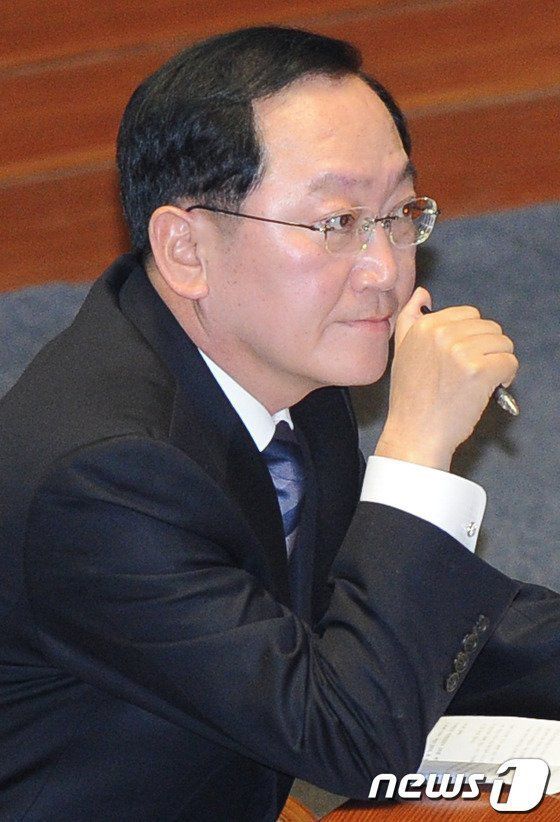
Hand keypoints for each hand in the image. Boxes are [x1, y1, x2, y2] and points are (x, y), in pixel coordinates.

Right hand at [375, 287, 518, 470]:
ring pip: (503, 343)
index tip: (463, 359)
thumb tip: (422, 293)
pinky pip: (509, 362)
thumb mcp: (402, 352)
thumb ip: (410, 320)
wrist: (415, 434)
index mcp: (423, 326)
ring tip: (481, 382)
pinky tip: (491, 390)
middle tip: (473, 374)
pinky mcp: (479, 371)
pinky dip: (507, 377)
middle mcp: (440, 333)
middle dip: (488, 349)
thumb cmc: (410, 400)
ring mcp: (460, 351)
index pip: (468, 314)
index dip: (472, 338)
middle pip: (489, 327)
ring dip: (498, 363)